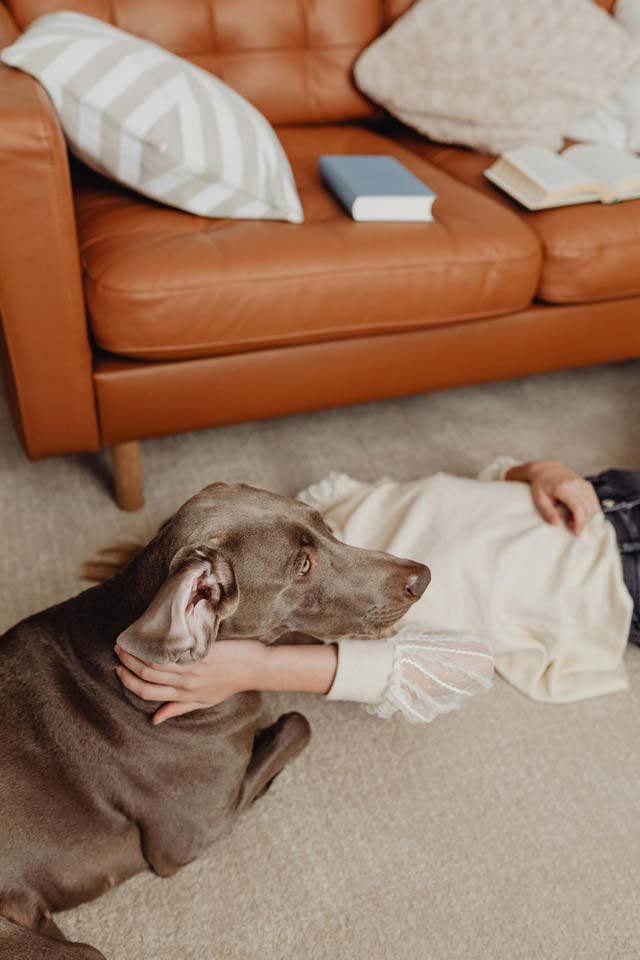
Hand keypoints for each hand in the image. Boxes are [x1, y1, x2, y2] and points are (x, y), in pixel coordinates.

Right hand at [114, 639, 266, 724]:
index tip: (117, 670)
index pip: (147, 692)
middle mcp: (185, 684)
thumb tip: (154, 720)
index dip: (128, 682)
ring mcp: (193, 669)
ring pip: (156, 662)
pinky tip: (150, 635)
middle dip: (128, 663)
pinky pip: (174, 650)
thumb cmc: (229, 683)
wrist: (255, 669)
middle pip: (147, 675)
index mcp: (184, 696)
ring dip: (138, 651)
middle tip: (118, 649)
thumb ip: (178, 708)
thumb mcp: (203, 702)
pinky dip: (159, 644)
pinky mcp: (202, 654)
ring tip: (128, 640)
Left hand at [505, 460, 600, 534]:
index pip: (579, 508)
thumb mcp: (539, 499)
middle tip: (571, 527)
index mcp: (565, 488)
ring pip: (594, 506)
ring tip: (573, 520)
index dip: (580, 523)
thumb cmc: (541, 486)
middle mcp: (578, 485)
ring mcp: (585, 484)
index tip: (577, 533)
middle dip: (584, 523)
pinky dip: (589, 511)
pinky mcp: (588, 486)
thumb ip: (547, 512)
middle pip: (589, 509)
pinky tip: (577, 514)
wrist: (547, 470)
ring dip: (587, 518)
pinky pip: (594, 502)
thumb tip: (557, 524)